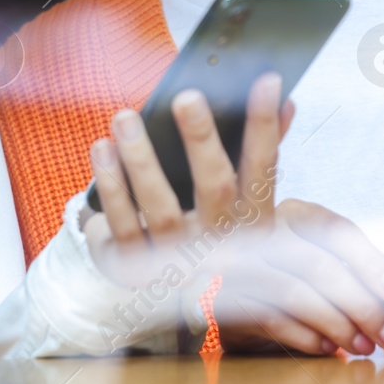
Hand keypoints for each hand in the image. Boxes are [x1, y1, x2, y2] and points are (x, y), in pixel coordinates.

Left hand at [84, 73, 383, 354]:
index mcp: (253, 220)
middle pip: (214, 188)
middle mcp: (220, 242)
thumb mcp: (250, 201)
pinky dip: (108, 200)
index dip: (265, 126)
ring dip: (138, 165)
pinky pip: (119, 236)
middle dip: (200, 140)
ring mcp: (179, 261)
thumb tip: (283, 99)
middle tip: (185, 96)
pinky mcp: (139, 272)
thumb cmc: (221, 231)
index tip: (265, 81)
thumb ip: (264, 150)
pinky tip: (100, 162)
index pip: (264, 166)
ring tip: (120, 123)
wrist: (193, 302)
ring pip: (158, 212)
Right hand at [211, 199, 383, 355]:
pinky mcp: (222, 296)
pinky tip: (327, 348)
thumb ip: (363, 265)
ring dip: (336, 325)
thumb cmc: (275, 267)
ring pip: (296, 294)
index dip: (373, 262)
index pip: (337, 232)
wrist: (203, 274)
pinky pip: (270, 319)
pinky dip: (304, 337)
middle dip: (362, 305)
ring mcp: (238, 263)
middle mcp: (261, 231)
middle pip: (320, 266)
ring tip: (363, 346)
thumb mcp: (320, 256)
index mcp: (292, 213)